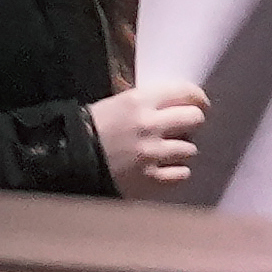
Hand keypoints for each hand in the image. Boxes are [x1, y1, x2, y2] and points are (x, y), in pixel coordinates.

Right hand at [89, 81, 207, 195]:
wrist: (70, 159)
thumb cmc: (91, 128)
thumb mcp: (117, 104)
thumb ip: (148, 103)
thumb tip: (178, 106)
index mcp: (139, 101)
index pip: (184, 92)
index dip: (198, 97)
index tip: (200, 103)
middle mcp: (149, 125)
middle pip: (194, 119)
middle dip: (193, 122)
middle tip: (187, 127)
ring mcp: (152, 154)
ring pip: (190, 149)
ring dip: (182, 149)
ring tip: (169, 150)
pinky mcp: (150, 179)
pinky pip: (182, 174)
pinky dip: (177, 171)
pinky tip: (166, 168)